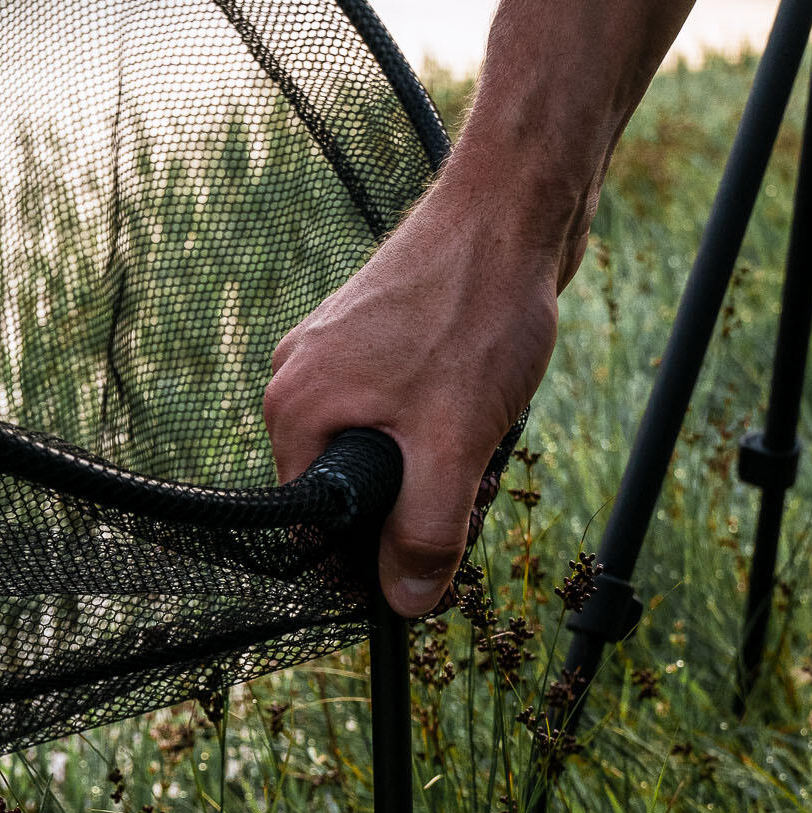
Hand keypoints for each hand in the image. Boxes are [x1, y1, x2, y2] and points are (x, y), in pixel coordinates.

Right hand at [263, 169, 563, 615]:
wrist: (515, 208)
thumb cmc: (475, 314)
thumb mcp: (454, 445)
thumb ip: (425, 534)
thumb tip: (406, 604)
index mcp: (296, 410)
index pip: (314, 527)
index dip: (370, 557)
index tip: (429, 558)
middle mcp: (302, 379)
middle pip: (351, 490)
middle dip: (415, 502)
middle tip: (473, 481)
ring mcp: (341, 354)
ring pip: (386, 449)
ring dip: (440, 460)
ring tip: (486, 424)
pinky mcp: (383, 336)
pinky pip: (406, 410)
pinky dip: (448, 420)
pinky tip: (488, 395)